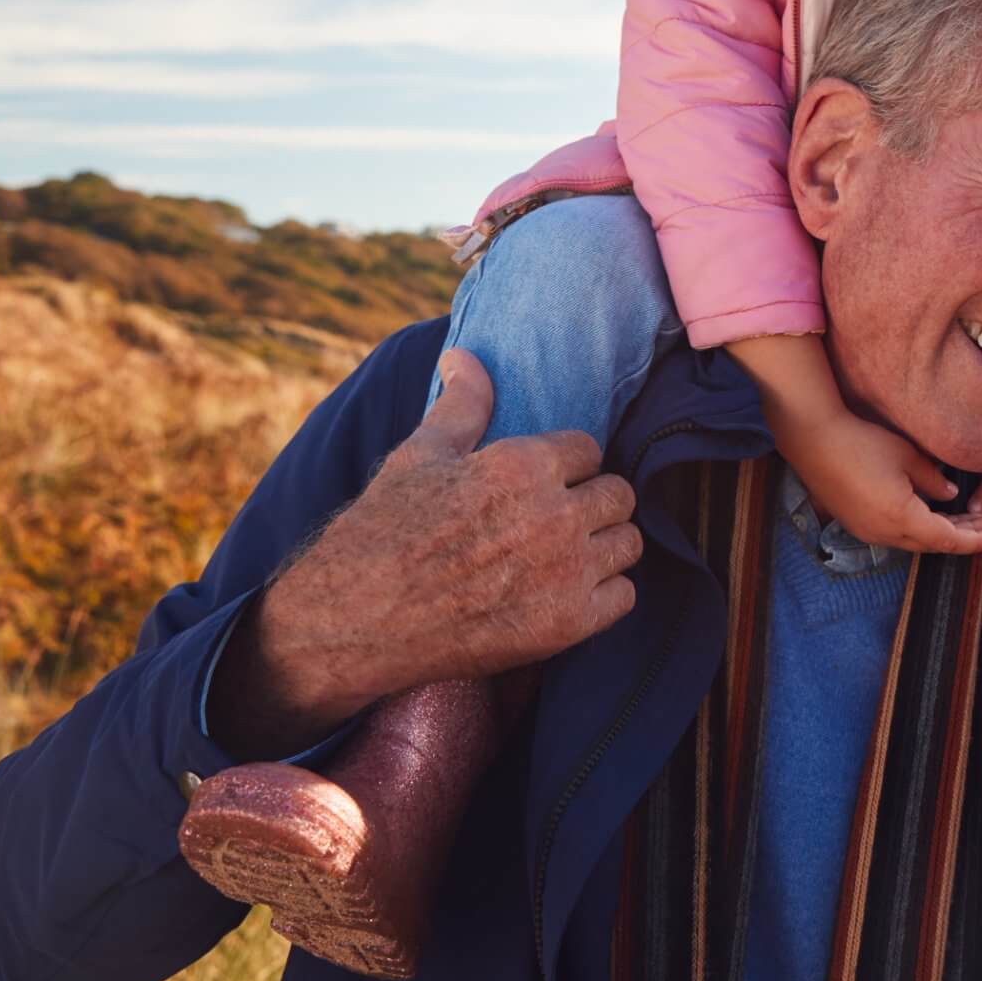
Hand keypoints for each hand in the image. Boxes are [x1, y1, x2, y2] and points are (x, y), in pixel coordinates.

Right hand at [216, 349, 643, 754]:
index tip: (543, 483)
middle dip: (591, 502)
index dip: (566, 464)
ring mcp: (565, 572)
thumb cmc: (381, 532)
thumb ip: (462, 405)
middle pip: (618, 494)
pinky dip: (602, 596)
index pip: (589, 448)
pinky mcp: (567, 624)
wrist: (353, 622)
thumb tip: (464, 356)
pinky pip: (623, 597)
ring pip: (628, 543)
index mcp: (522, 465)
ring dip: (603, 546)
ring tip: (566, 555)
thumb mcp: (418, 456)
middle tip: (557, 520)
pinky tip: (566, 592)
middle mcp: (553, 515)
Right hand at [781, 405, 981, 556]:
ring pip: (914, 540)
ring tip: (968, 522)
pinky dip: (920, 529)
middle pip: (932, 543)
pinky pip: (896, 534)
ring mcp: (867, 532)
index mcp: (901, 518)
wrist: (814, 440)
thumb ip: (933, 479)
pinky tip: (932, 516)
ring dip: (941, 533)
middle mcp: (884, 533)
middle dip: (963, 536)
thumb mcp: (907, 456)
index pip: (947, 539)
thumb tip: (948, 495)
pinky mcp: (857, 523)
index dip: (973, 540)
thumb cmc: (862, 442)